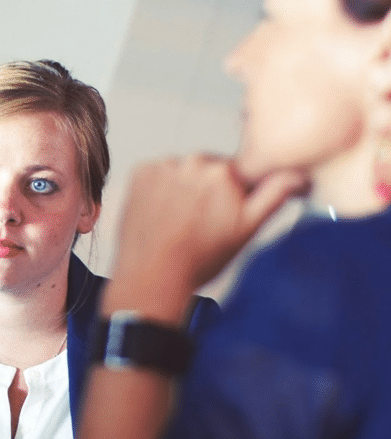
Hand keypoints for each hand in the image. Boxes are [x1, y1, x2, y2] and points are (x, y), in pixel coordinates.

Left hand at [108, 155, 306, 307]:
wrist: (153, 276)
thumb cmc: (199, 259)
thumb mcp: (247, 229)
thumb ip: (274, 195)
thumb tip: (298, 174)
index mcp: (225, 171)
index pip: (236, 172)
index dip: (232, 195)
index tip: (222, 213)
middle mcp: (193, 161)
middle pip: (207, 170)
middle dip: (206, 190)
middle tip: (199, 223)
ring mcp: (164, 166)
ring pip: (181, 172)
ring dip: (181, 188)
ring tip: (177, 222)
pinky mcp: (140, 173)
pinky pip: (156, 174)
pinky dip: (158, 189)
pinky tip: (160, 214)